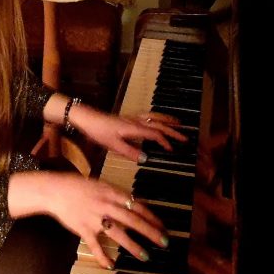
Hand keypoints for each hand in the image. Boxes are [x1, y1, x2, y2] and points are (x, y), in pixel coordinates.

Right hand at [8, 171, 169, 268]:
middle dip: (150, 232)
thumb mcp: (101, 185)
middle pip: (133, 220)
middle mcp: (106, 205)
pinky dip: (103, 256)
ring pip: (118, 233)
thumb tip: (137, 202)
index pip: (137, 206)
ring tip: (145, 256)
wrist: (55, 190)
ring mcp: (95, 218)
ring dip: (133, 245)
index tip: (162, 227)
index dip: (152, 217)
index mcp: (112, 193)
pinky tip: (110, 265)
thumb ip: (118, 194)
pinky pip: (95, 245)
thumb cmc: (78, 186)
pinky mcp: (83, 229)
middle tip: (164, 242)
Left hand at [69, 104, 186, 162]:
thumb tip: (146, 158)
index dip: (165, 142)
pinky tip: (158, 120)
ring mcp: (133, 118)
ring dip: (168, 120)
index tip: (172, 150)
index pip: (155, 134)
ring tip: (179, 123)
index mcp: (134, 128)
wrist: (87, 118)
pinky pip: (148, 115)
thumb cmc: (99, 131)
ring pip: (155, 117)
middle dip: (173, 130)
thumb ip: (130, 152)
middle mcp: (136, 121)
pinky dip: (158, 117)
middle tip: (186, 137)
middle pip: (159, 124)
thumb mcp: (113, 145)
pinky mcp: (129, 118)